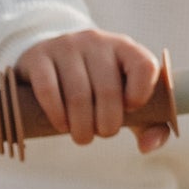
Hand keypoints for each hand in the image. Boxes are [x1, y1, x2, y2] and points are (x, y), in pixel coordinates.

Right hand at [11, 28, 170, 151]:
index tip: (130, 110)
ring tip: (82, 136)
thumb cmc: (94, 86)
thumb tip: (149, 146)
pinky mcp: (39, 56)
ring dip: (81, 126)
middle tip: (102, 134)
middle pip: (108, 90)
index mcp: (125, 48)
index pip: (145, 66)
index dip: (142, 95)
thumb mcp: (124, 99)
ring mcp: (66, 46)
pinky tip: (61, 125)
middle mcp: (97, 41)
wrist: (49, 61)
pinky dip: (57, 115)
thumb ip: (147, 124)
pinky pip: (48, 89)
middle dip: (107, 124)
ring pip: (78, 94)